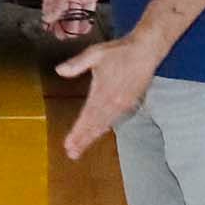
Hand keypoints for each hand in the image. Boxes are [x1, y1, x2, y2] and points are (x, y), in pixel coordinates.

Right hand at [42, 0, 109, 37]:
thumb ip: (56, 5)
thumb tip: (48, 17)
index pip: (49, 8)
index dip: (49, 19)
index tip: (49, 29)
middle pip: (62, 13)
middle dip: (61, 24)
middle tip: (62, 35)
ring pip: (74, 14)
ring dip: (73, 24)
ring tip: (73, 34)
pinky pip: (86, 12)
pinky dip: (85, 20)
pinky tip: (83, 28)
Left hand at [54, 31, 161, 159]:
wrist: (145, 51)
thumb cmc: (119, 51)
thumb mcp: (95, 53)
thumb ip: (76, 64)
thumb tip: (59, 70)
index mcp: (103, 91)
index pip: (87, 116)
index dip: (78, 132)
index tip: (68, 144)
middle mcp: (113, 102)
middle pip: (95, 125)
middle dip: (83, 140)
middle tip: (72, 153)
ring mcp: (122, 104)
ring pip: (105, 125)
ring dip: (92, 137)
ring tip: (80, 149)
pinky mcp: (129, 103)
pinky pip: (114, 120)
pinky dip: (104, 129)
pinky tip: (97, 134)